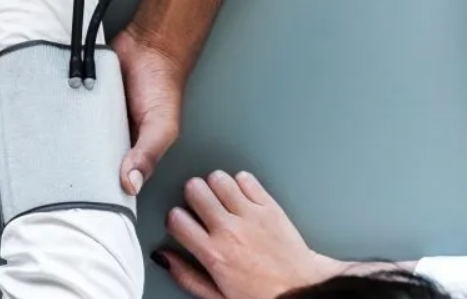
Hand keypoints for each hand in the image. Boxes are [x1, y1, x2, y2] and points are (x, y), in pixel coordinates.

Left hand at [0, 21, 188, 199]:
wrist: (153, 45)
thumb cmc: (161, 90)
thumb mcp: (161, 127)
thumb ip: (146, 153)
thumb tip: (129, 184)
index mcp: (107, 163)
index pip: (70, 191)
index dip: (41, 199)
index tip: (16, 201)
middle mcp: (85, 146)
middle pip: (42, 168)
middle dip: (11, 171)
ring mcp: (71, 121)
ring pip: (32, 138)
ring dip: (6, 139)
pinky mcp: (62, 95)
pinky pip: (34, 105)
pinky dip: (16, 108)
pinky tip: (0, 108)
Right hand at [153, 172, 346, 298]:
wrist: (302, 291)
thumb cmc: (262, 296)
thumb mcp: (217, 296)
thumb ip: (187, 276)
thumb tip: (164, 258)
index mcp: (213, 254)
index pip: (176, 218)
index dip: (175, 218)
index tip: (182, 222)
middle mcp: (229, 230)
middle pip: (195, 189)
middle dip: (193, 195)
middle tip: (200, 205)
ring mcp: (251, 215)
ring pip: (218, 178)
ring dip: (215, 185)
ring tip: (221, 198)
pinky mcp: (270, 207)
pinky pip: (246, 178)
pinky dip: (241, 183)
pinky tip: (242, 196)